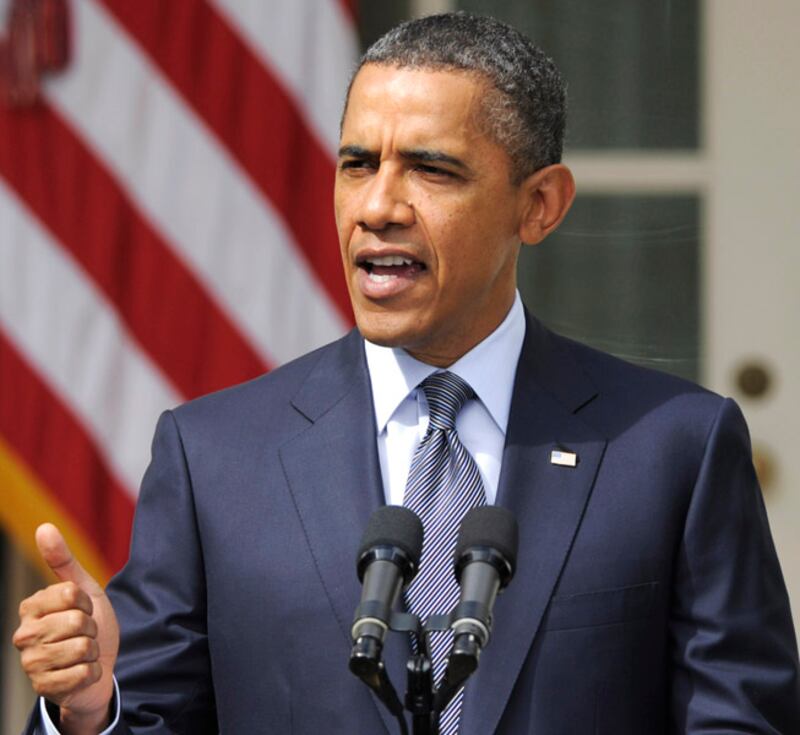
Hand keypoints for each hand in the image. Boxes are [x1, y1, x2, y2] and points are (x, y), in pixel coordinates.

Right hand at [13, 524, 119, 734]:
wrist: (98, 665)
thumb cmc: (89, 624)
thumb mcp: (83, 589)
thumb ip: (63, 560)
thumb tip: (44, 526)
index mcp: (31, 606)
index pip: (70, 593)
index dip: (87, 602)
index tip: (83, 609)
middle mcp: (24, 635)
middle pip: (77, 621)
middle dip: (92, 628)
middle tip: (85, 634)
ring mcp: (31, 664)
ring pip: (81, 648)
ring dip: (92, 651)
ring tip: (83, 652)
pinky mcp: (44, 688)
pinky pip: (83, 673)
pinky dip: (92, 672)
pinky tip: (83, 672)